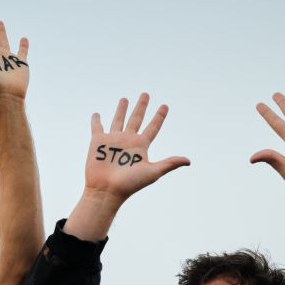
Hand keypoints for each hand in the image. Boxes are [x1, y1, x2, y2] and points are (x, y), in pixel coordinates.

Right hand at [63, 93, 189, 240]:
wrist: (107, 190)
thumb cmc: (130, 184)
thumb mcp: (152, 172)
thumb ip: (169, 163)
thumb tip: (188, 161)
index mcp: (141, 146)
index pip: (153, 127)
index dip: (159, 116)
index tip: (165, 106)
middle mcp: (128, 140)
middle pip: (137, 119)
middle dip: (142, 106)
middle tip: (146, 94)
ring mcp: (113, 140)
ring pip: (118, 120)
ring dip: (122, 109)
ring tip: (125, 99)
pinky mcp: (97, 142)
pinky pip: (97, 127)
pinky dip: (96, 120)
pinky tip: (96, 114)